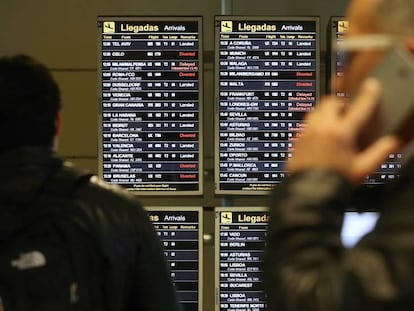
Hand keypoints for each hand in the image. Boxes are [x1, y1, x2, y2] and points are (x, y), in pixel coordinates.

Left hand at [287, 78, 402, 183]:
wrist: (308, 193)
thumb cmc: (334, 182)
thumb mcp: (362, 169)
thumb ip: (380, 153)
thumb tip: (393, 142)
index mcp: (340, 133)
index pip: (359, 107)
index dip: (368, 95)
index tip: (372, 86)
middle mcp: (321, 129)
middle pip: (331, 102)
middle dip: (341, 103)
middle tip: (348, 111)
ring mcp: (306, 134)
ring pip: (315, 111)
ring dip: (326, 112)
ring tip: (334, 122)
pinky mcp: (296, 141)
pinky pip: (305, 125)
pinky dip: (314, 125)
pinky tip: (320, 136)